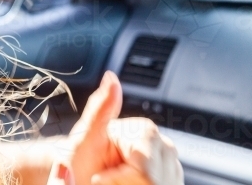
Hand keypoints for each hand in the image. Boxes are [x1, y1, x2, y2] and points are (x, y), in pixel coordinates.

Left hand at [46, 71, 182, 184]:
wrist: (80, 175)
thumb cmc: (81, 158)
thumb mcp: (84, 136)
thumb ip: (100, 109)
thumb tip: (111, 77)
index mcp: (145, 131)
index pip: (145, 171)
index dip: (120, 178)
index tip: (99, 175)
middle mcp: (164, 147)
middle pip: (156, 181)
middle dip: (129, 184)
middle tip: (107, 177)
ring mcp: (171, 167)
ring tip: (117, 180)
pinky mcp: (171, 180)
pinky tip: (128, 184)